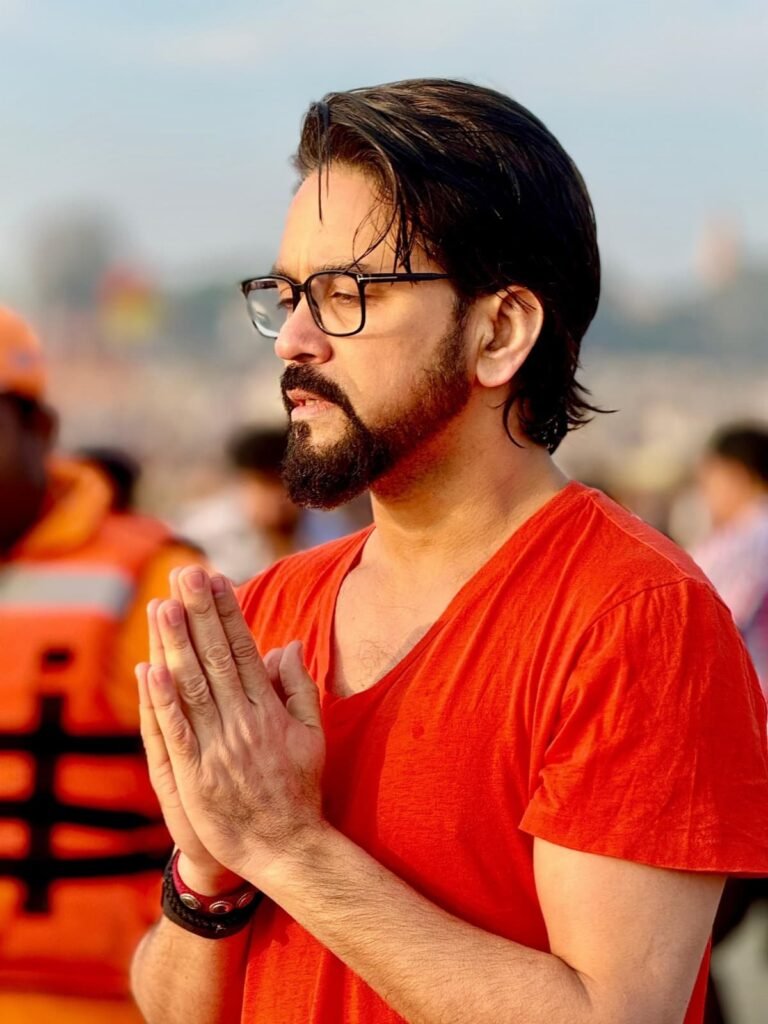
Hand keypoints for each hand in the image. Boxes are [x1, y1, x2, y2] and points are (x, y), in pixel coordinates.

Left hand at [144, 566, 325, 883]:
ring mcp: (219, 749)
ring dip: (177, 645)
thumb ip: (299, 688)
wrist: (287, 849)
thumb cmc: (299, 789)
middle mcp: (244, 723)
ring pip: (193, 688)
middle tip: (186, 573)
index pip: (244, 650)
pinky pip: (177, 733)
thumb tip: (286, 645)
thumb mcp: (312, 733)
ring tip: (163, 605)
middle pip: (217, 658)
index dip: (228, 613)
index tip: (215, 579)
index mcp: (269, 710)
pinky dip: (163, 702)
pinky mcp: (197, 777)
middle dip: (200, 613)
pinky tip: (150, 669)